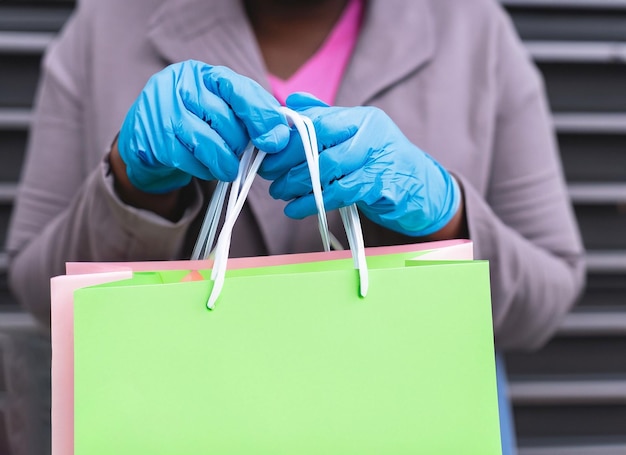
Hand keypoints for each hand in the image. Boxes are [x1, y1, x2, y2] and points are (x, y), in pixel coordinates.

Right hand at [117, 60, 289, 192]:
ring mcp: (162, 111)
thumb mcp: (222, 109)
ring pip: (208, 142)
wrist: (146, 140)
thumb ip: (251, 115)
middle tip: (241, 155)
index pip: (238, 89)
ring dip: (226, 163)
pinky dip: (205, 170)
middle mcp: (179, 85)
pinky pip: (190, 160)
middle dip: (240, 145)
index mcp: (202, 73)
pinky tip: (206, 168)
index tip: (275, 141)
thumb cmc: (195, 122)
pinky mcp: (153, 139)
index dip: (260, 116)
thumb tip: (279, 137)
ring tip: (229, 169)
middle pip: (225, 119)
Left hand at [259, 93, 460, 236]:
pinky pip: (339, 193)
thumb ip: (326, 119)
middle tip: (268, 175)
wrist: (423, 191)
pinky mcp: (382, 186)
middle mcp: (372, 133)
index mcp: (362, 118)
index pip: (317, 120)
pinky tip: (295, 209)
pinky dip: (312, 202)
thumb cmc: (382, 164)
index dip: (288, 137)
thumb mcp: (357, 137)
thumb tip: (291, 102)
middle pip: (319, 143)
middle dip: (286, 161)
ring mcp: (379, 159)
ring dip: (296, 183)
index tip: (267, 152)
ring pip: (327, 169)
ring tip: (279, 193)